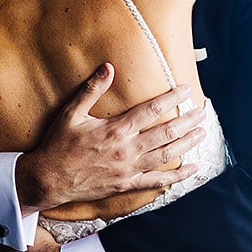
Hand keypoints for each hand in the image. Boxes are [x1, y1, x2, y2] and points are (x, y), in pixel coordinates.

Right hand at [14, 64, 205, 210]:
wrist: (49, 179)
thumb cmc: (58, 145)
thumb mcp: (71, 113)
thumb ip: (92, 90)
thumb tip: (109, 67)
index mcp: (116, 129)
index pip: (151, 110)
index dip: (172, 98)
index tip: (186, 89)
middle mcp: (127, 150)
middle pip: (166, 133)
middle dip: (187, 121)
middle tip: (202, 111)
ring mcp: (129, 169)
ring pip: (167, 155)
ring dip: (187, 144)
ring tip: (202, 133)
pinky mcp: (127, 185)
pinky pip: (157, 180)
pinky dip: (176, 176)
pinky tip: (191, 169)